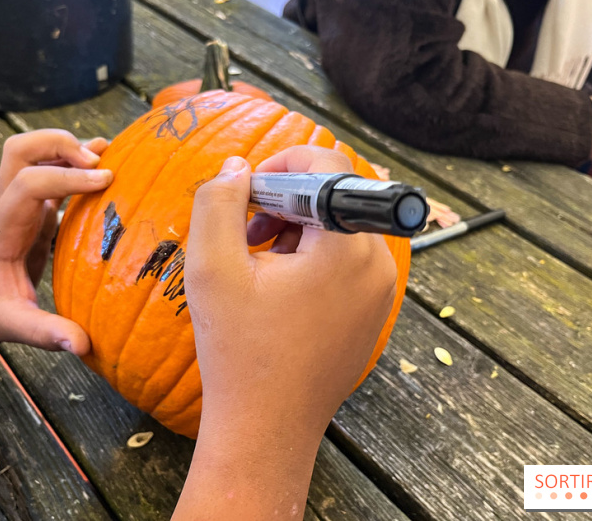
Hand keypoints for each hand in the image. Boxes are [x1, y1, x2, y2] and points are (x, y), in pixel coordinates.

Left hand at [0, 130, 111, 354]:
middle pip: (21, 149)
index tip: (105, 182)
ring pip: (34, 151)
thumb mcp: (11, 326)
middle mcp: (9, 207)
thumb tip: (82, 345)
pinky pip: (52, 171)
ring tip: (109, 160)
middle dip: (61, 145)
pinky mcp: (35, 208)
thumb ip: (44, 333)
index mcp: (3, 230)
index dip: (66, 177)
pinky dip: (76, 163)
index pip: (28, 183)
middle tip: (100, 164)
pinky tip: (105, 170)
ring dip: (69, 148)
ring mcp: (21, 204)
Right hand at [173, 147, 397, 519]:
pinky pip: (346, 261)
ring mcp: (380, 291)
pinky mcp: (372, 311)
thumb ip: (219, 202)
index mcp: (345, 247)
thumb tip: (237, 167)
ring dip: (295, 231)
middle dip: (283, 203)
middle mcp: (376, 264)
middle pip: (333, 198)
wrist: (267, 428)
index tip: (248, 190)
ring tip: (256, 264)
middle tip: (244, 234)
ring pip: (339, 229)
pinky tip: (277, 288)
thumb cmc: (238, 353)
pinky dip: (312, 259)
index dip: (282, 162)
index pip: (328, 165)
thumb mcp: (211, 269)